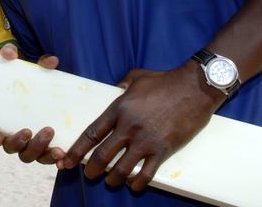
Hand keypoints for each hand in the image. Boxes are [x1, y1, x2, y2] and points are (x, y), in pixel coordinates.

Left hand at [62, 62, 225, 191]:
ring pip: (121, 169)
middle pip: (102, 155)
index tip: (67, 160)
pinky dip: (137, 183)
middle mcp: (128, 127)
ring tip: (110, 182)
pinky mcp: (163, 150)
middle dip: (92, 169)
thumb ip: (122, 84)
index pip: (91, 134)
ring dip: (112, 179)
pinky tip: (133, 185)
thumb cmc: (164, 80)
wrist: (194, 88)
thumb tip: (116, 89)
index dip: (77, 150)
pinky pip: (146, 174)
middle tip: (88, 175)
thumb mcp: (137, 76)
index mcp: (118, 109)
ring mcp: (145, 141)